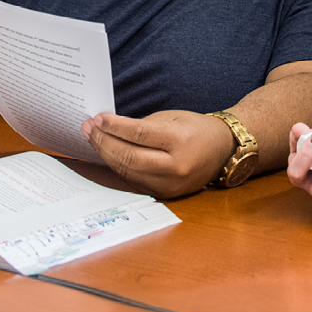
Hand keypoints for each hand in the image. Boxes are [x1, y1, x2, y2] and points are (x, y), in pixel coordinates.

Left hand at [81, 110, 235, 198]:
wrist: (222, 151)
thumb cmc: (196, 129)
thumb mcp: (173, 118)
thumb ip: (142, 125)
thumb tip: (109, 128)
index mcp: (181, 141)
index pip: (139, 134)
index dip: (114, 127)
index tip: (98, 118)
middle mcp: (176, 166)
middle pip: (130, 156)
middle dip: (104, 142)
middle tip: (89, 128)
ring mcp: (171, 184)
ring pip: (128, 171)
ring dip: (106, 154)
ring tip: (93, 138)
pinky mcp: (166, 193)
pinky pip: (134, 180)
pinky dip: (118, 166)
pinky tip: (108, 153)